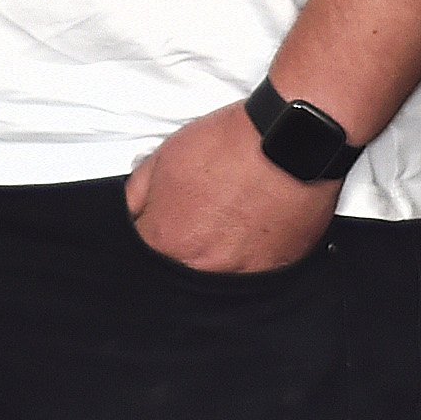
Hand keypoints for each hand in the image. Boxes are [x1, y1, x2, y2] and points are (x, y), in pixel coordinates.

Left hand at [126, 98, 338, 273]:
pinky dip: (248, 259)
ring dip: (216, 257)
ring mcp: (239, 275)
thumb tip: (131, 213)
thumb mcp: (164, 157)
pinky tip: (252, 231)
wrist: (289, 140)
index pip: (141, 257)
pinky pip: (252, 277)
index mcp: (166, 239)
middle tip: (199, 223)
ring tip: (228, 224)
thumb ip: (138, 194)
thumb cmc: (231, 145)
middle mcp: (200, 265)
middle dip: (182, 250)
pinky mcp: (275, 275)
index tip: (161, 228)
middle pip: (178, 271)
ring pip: (214, 279)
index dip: (151, 238)